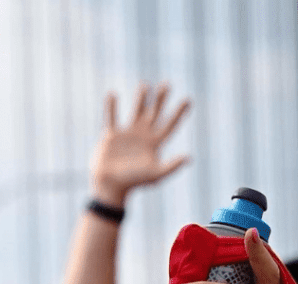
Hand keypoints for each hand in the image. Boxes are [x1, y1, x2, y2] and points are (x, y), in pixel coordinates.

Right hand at [90, 82, 190, 205]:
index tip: (187, 99)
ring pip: (136, 112)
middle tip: (167, 84)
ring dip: (140, 98)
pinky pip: (112, 118)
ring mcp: (127, 135)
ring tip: (144, 84)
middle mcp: (143, 136)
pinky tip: (112, 94)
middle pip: (154, 113)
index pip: (170, 124)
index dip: (179, 113)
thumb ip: (171, 166)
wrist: (110, 185)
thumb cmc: (134, 181)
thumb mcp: (155, 175)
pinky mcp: (111, 136)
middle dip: (160, 99)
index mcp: (155, 143)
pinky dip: (111, 107)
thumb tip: (188, 157)